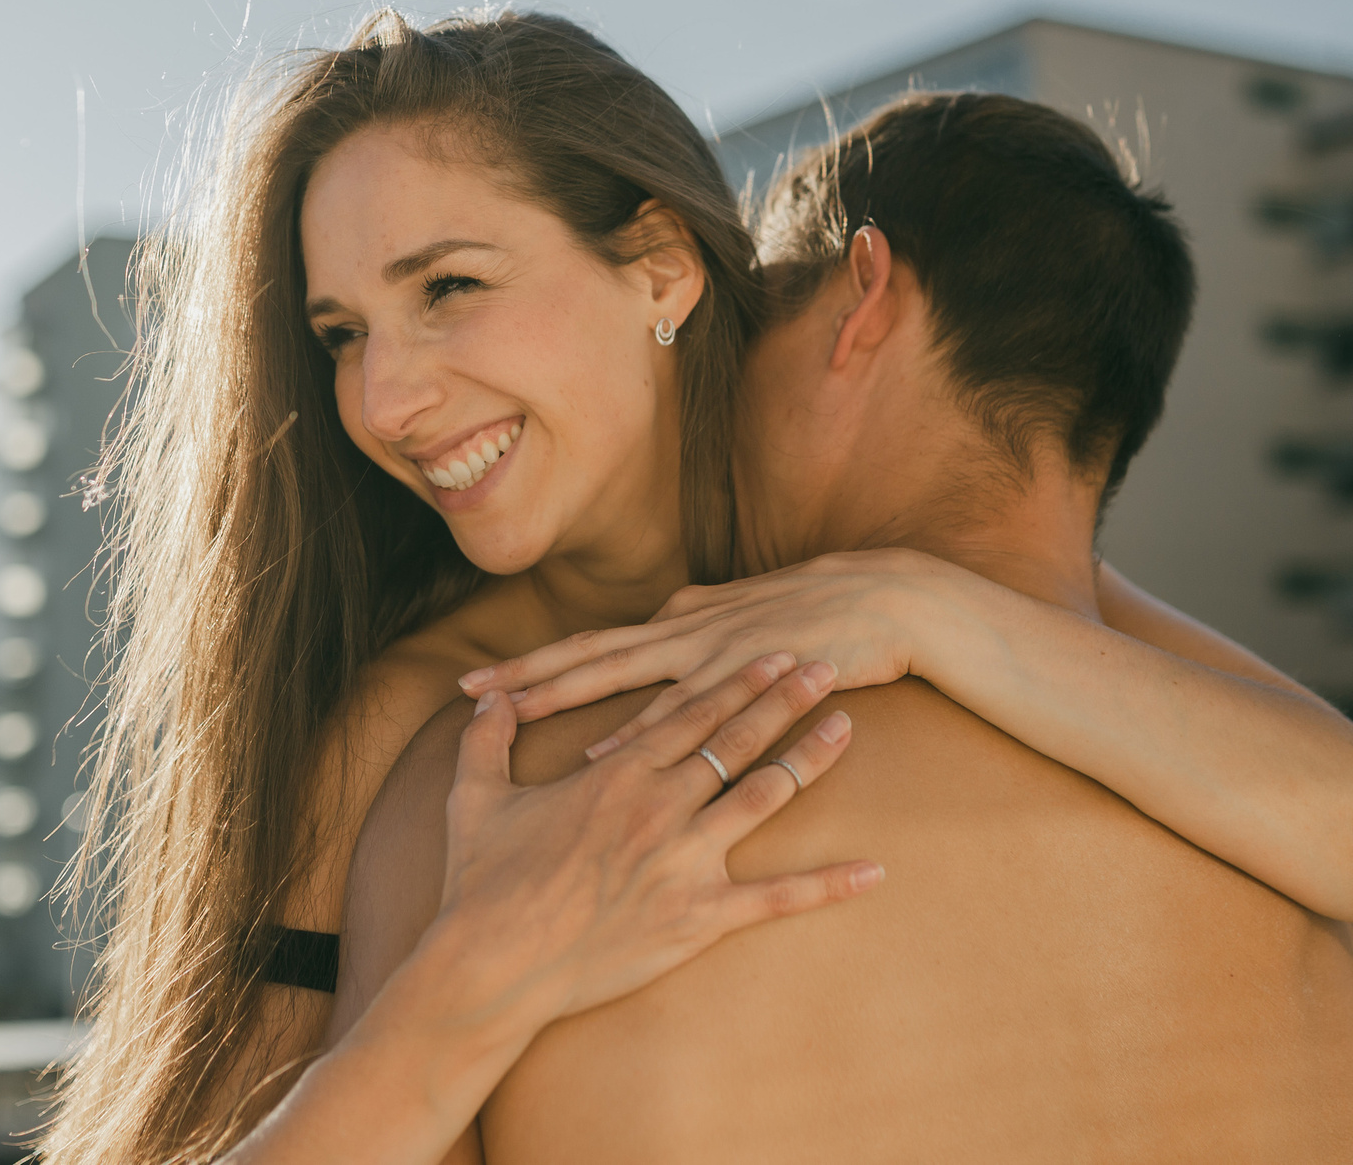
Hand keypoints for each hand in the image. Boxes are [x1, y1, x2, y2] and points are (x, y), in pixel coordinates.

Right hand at [434, 653, 879, 1025]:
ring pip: (764, 797)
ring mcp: (684, 862)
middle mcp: (660, 806)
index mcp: (617, 774)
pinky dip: (829, 883)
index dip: (738, 680)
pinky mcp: (698, 920)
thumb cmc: (481, 883)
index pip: (691, 712)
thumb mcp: (474, 798)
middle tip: (828, 666)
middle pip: (737, 741)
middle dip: (786, 699)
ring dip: (810, 760)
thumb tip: (484, 703)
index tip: (774, 653)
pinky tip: (875, 869)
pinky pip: (777, 899)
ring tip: (848, 729)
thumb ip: (484, 742)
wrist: (491, 964)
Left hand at [459, 548, 969, 753]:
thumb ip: (693, 625)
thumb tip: (652, 628)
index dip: (531, 667)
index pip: (587, 650)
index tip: (476, 686)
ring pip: (620, 679)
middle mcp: (682, 632)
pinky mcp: (747, 679)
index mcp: (678, 623)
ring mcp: (712, 654)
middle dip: (524, 677)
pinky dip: (638, 735)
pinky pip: (681, 715)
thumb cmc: (817, 610)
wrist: (887, 597)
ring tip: (509, 713)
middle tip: (466, 693)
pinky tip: (600, 756)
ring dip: (563, 696)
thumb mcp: (742, 613)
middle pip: (585, 658)